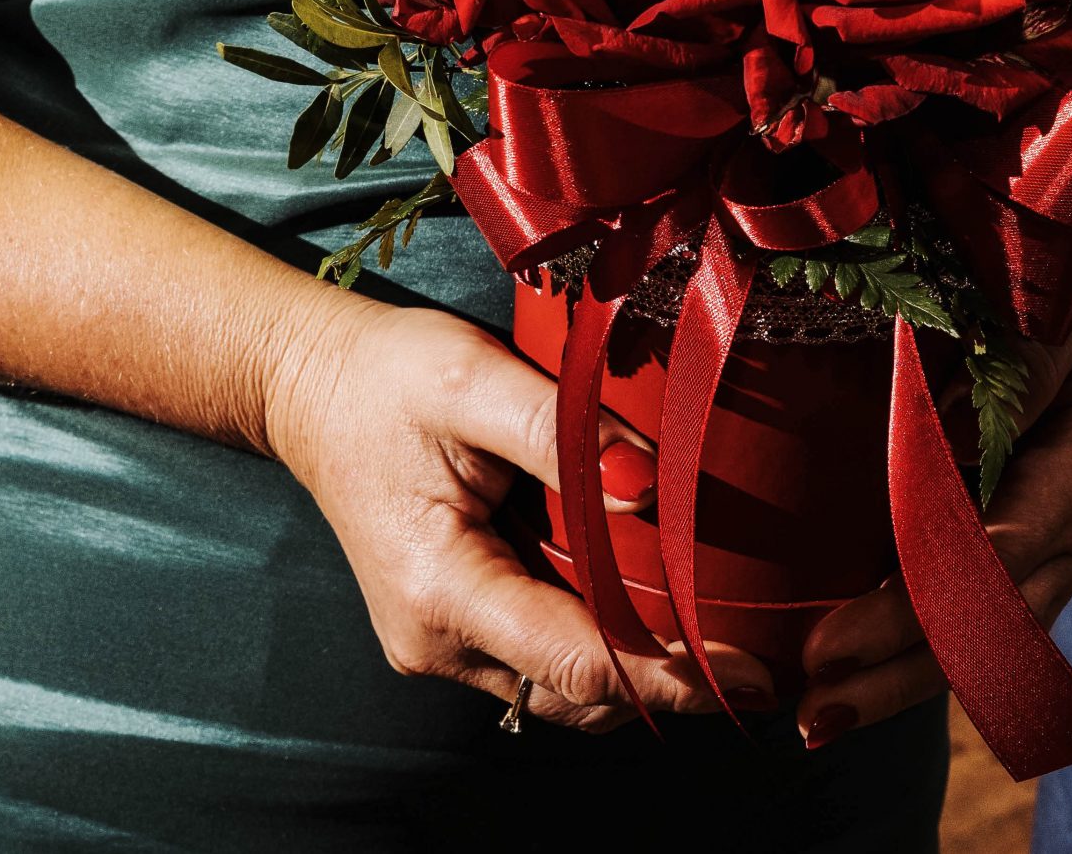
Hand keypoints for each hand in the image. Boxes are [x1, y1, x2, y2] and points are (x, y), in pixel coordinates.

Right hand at [269, 300, 750, 730]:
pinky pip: (541, 661)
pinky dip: (602, 650)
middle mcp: (436, 639)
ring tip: (723, 643)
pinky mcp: (454, 627)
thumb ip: (563, 432)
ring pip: (562, 691)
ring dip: (639, 674)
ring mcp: (441, 642)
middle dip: (670, 683)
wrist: (311, 386)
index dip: (670, 674)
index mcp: (440, 588)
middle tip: (760, 660)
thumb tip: (650, 491)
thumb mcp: (471, 379)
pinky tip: (656, 617)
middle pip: (576, 694)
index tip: (749, 671)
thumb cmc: (385, 378)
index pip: (576, 663)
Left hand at [790, 282, 1071, 746]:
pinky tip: (847, 677)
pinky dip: (911, 650)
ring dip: (899, 682)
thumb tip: (934, 425)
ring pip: (980, 641)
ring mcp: (1052, 552)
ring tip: (820, 719)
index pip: (987, 565)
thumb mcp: (1058, 302)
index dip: (907, 612)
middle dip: (896, 678)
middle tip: (813, 718)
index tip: (827, 648)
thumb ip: (1013, 360)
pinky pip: (972, 615)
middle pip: (985, 632)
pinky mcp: (1023, 551)